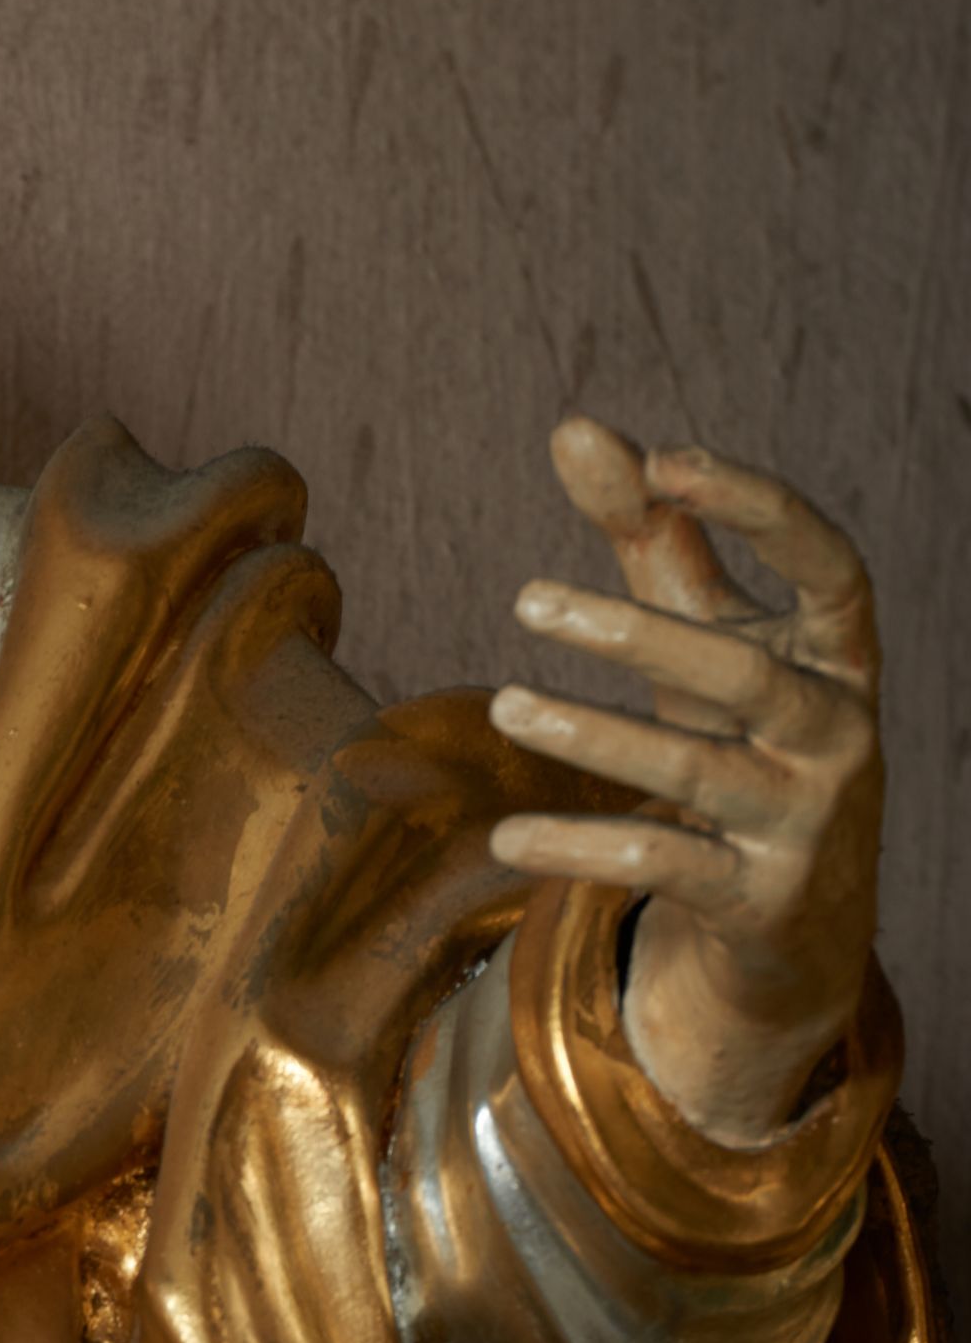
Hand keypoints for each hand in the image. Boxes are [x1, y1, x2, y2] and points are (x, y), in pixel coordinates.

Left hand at [485, 420, 882, 1145]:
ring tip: (504, 705)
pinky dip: (579, 850)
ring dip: (592, 737)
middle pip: (740, 675)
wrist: (798, 916)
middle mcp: (839, 730)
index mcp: (840, 653)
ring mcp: (805, 817)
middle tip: (525, 597)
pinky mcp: (759, 896)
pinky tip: (503, 839)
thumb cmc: (743, 736)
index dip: (756, 508)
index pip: (829, 562)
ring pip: (695, 773)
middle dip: (636, 634)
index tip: (663, 463)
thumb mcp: (706, 637)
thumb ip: (652, 536)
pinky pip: (662, 865)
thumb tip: (575, 427)